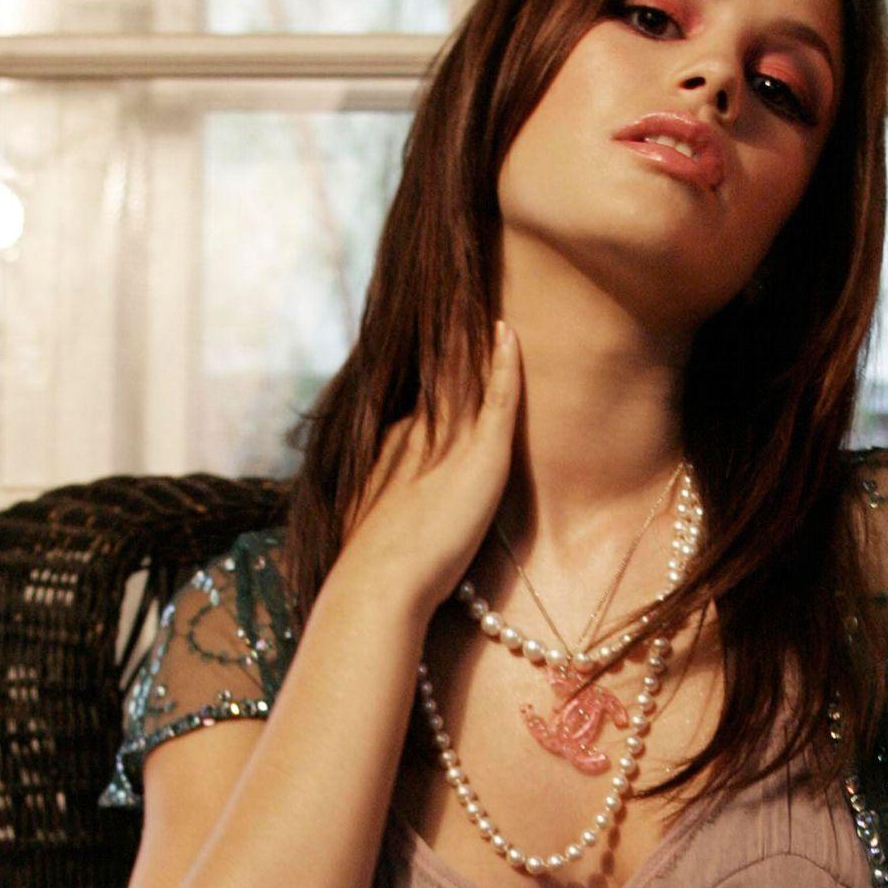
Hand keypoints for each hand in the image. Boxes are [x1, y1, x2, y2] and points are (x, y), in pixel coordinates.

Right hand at [329, 320, 522, 622]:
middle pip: (443, 382)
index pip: (424, 405)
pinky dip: (503, 362)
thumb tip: (409, 519)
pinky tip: (508, 333)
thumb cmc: (380, 574)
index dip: (437, 380)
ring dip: (475, 341)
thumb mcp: (384, 531)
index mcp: (394, 448)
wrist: (379, 584)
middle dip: (455, 348)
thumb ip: (398, 514)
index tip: (445, 352)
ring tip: (487, 304)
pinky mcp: (481, 451)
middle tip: (464, 303)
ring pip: (467, 377)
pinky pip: (498, 394)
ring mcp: (448, 438)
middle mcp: (416, 431)